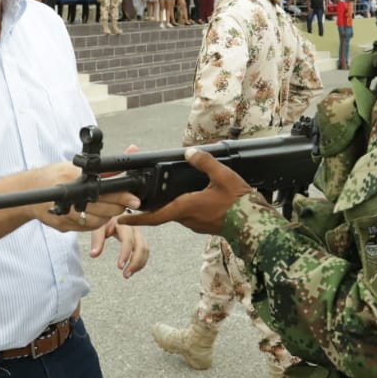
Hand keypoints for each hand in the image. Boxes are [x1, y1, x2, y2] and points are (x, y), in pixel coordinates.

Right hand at [29, 162, 140, 233]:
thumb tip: (133, 150)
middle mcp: (70, 197)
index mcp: (74, 178)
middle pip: (104, 208)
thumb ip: (107, 166)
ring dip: (108, 216)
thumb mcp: (78, 167)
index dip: (122, 196)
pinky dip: (96, 222)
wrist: (29, 190)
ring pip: (98, 221)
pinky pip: (87, 228)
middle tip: (125, 203)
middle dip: (118, 206)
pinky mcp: (64, 225)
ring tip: (110, 207)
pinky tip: (97, 214)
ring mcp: (66, 213)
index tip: (134, 199)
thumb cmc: (55, 175)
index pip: (105, 189)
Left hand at [90, 217, 149, 277]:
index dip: (125, 254)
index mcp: (124, 223)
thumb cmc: (104, 219)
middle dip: (135, 263)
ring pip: (145, 250)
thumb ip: (97, 240)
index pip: (128, 240)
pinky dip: (141, 261)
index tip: (119, 267)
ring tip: (127, 275)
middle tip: (125, 275)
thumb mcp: (98, 227)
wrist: (111, 210)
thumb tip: (93, 255)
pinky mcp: (140, 238)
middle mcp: (134, 228)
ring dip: (139, 264)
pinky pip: (145, 251)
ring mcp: (139, 233)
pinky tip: (132, 269)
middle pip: (141, 247)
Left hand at [117, 149, 252, 235]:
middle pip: (163, 213)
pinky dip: (182, 208)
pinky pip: (188, 216)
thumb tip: (189, 151)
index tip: (120, 217)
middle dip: (150, 208)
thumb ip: (205, 163)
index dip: (135, 217)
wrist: (256, 224)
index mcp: (186, 207)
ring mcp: (196, 224)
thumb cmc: (239, 203)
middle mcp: (188, 219)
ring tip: (163, 195)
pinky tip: (190, 198)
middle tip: (138, 199)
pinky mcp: (205, 226)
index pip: (154, 216)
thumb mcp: (223, 176)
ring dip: (167, 207)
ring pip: (176, 214)